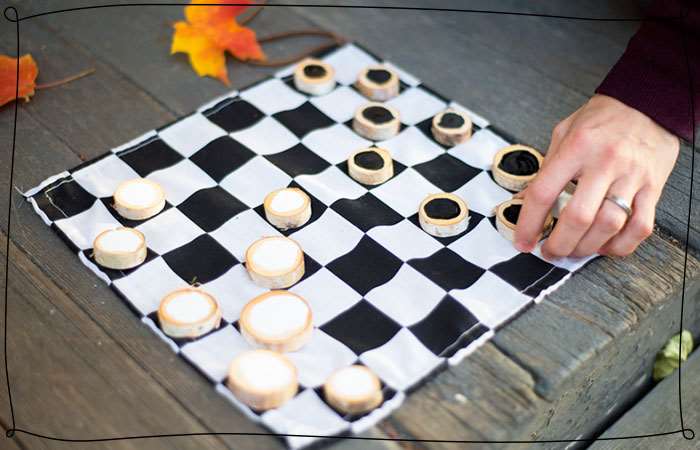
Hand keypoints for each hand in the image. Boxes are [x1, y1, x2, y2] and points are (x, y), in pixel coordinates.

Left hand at [514, 94, 679, 258]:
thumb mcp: (564, 132)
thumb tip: (524, 203)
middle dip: (559, 244)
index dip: (528, 223)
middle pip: (578, 217)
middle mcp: (604, 163)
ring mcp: (632, 177)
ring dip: (586, 248)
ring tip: (573, 250)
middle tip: (550, 252)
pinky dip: (620, 245)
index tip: (522, 241)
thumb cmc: (602, 118)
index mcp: (576, 148)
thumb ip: (547, 168)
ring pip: (608, 226)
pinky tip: (605, 245)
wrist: (648, 102)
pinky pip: (639, 227)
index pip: (544, 193)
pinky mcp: (653, 187)